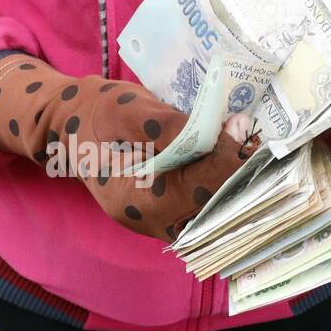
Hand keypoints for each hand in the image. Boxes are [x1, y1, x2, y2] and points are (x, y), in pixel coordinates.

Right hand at [0, 54, 255, 240]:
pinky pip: (205, 206)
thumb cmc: (97, 113)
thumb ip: (170, 125)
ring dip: (237, 183)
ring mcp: (159, 222)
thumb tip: (221, 133)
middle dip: (240, 176)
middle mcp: (149, 221)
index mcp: (134, 199)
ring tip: (253, 149)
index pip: (196, 189)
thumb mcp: (128, 109)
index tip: (243, 129)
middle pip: (210, 209)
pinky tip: (237, 160)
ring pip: (213, 213)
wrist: (70, 124)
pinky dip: (225, 186)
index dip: (225, 160)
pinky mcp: (168, 212)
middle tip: (260, 141)